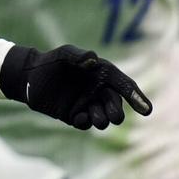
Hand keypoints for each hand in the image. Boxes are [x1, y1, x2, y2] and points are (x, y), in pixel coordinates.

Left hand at [0, 44, 152, 129]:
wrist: (30, 75)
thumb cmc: (52, 61)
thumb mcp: (64, 54)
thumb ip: (79, 56)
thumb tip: (93, 60)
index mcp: (103, 75)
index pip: (125, 86)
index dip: (137, 97)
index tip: (147, 110)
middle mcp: (98, 91)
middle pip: (117, 107)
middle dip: (118, 113)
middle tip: (113, 114)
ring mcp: (88, 104)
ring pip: (105, 119)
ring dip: (103, 120)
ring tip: (93, 114)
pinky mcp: (75, 115)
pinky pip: (87, 124)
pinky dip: (86, 123)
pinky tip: (79, 117)